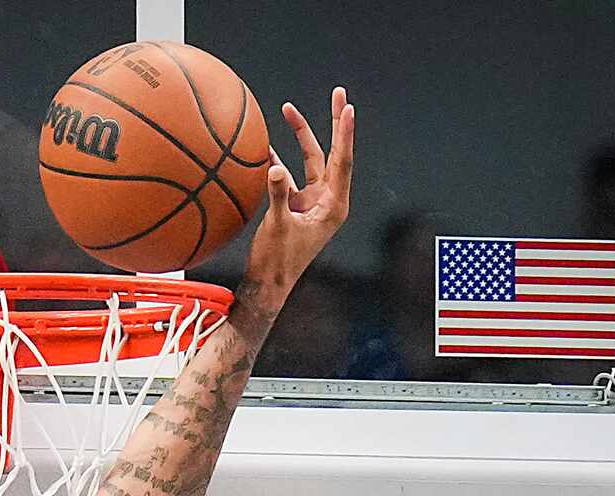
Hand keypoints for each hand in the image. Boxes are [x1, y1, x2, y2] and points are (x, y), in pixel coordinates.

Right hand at [242, 88, 354, 308]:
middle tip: (338, 92)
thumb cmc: (277, 262)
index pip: (342, 161)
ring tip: (287, 109)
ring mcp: (312, 201)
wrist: (267, 284)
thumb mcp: (278, 226)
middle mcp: (327, 200)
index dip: (344, 133)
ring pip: (310, 160)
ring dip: (299, 137)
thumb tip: (274, 165)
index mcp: (333, 206)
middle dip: (332, 123)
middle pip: (332, 153)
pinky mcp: (296, 205)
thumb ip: (278, 194)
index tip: (347, 107)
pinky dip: (279, 160)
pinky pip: (290, 174)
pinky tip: (267, 144)